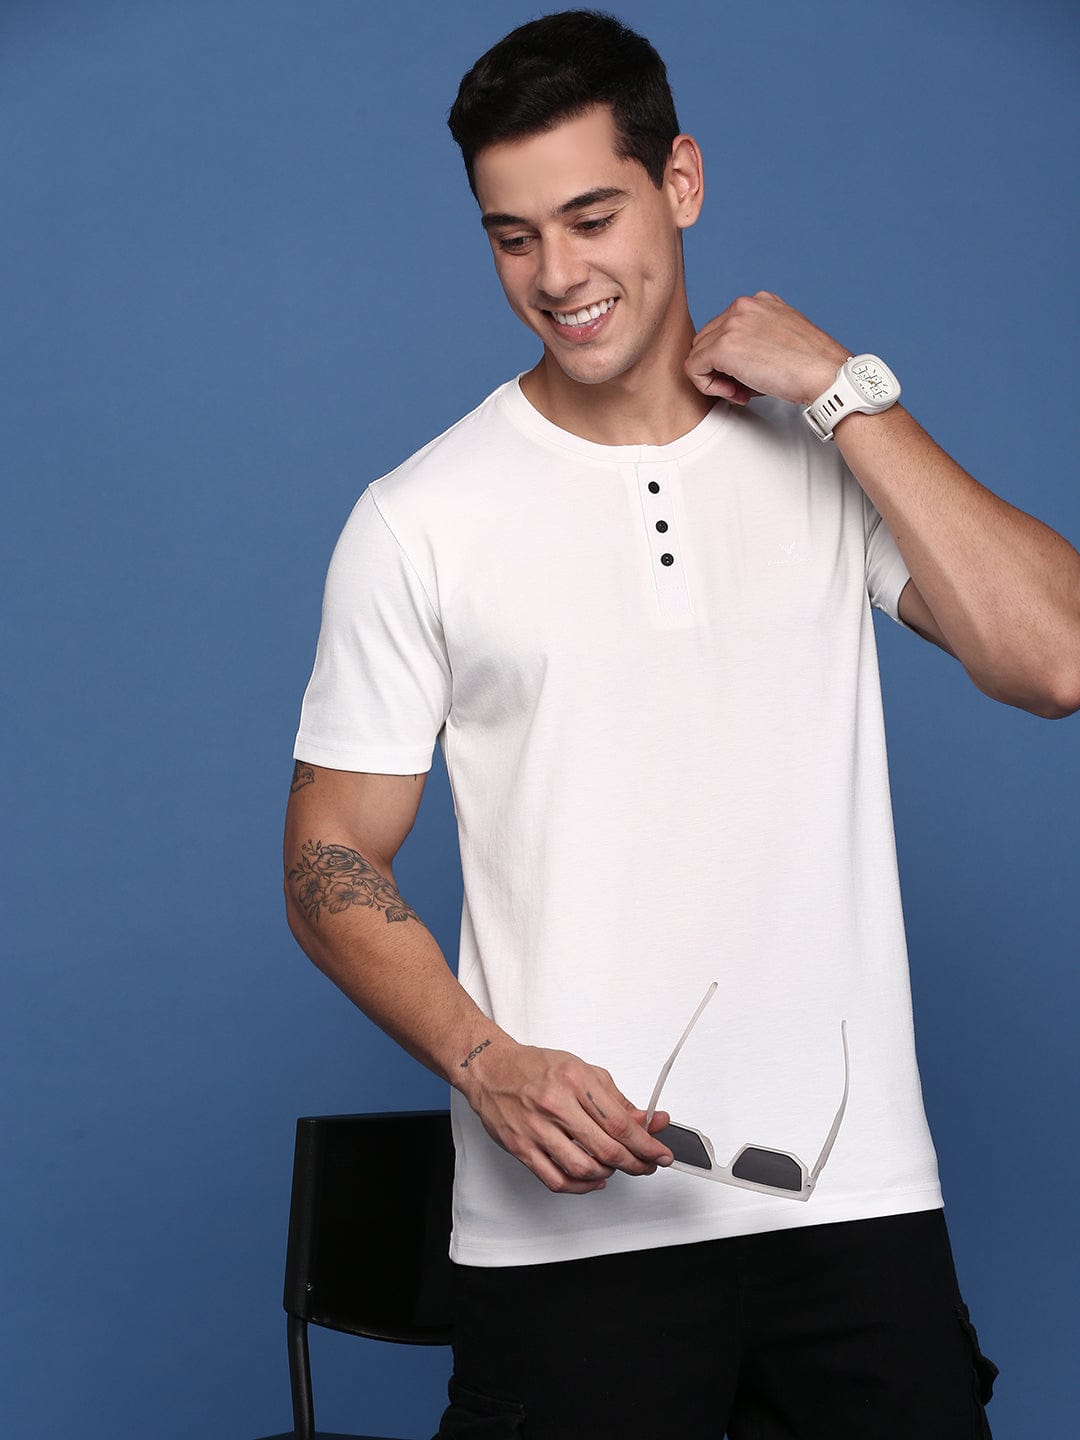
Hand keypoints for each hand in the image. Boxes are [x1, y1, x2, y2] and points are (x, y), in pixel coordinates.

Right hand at [458, 1038, 673, 1193]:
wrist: (490, 1069)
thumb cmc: (536, 1068)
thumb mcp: (582, 1070)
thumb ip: (615, 1099)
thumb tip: (647, 1122)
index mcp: (574, 1080)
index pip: (619, 1122)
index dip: (646, 1143)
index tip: (661, 1153)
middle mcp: (555, 1104)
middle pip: (606, 1148)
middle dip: (635, 1163)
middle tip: (647, 1166)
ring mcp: (536, 1129)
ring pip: (583, 1168)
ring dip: (608, 1173)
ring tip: (616, 1167)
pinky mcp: (521, 1148)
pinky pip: (556, 1180)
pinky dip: (581, 1186)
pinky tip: (593, 1179)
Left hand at [685, 291, 848, 407]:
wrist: (826, 374)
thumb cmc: (812, 366)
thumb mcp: (783, 339)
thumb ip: (756, 340)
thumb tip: (730, 363)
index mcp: (759, 301)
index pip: (724, 328)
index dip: (731, 358)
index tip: (750, 376)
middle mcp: (743, 305)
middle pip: (707, 339)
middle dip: (721, 367)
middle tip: (743, 388)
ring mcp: (732, 324)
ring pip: (698, 353)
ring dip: (715, 378)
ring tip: (741, 391)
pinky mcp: (723, 347)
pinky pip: (693, 368)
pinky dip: (707, 386)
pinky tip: (733, 393)